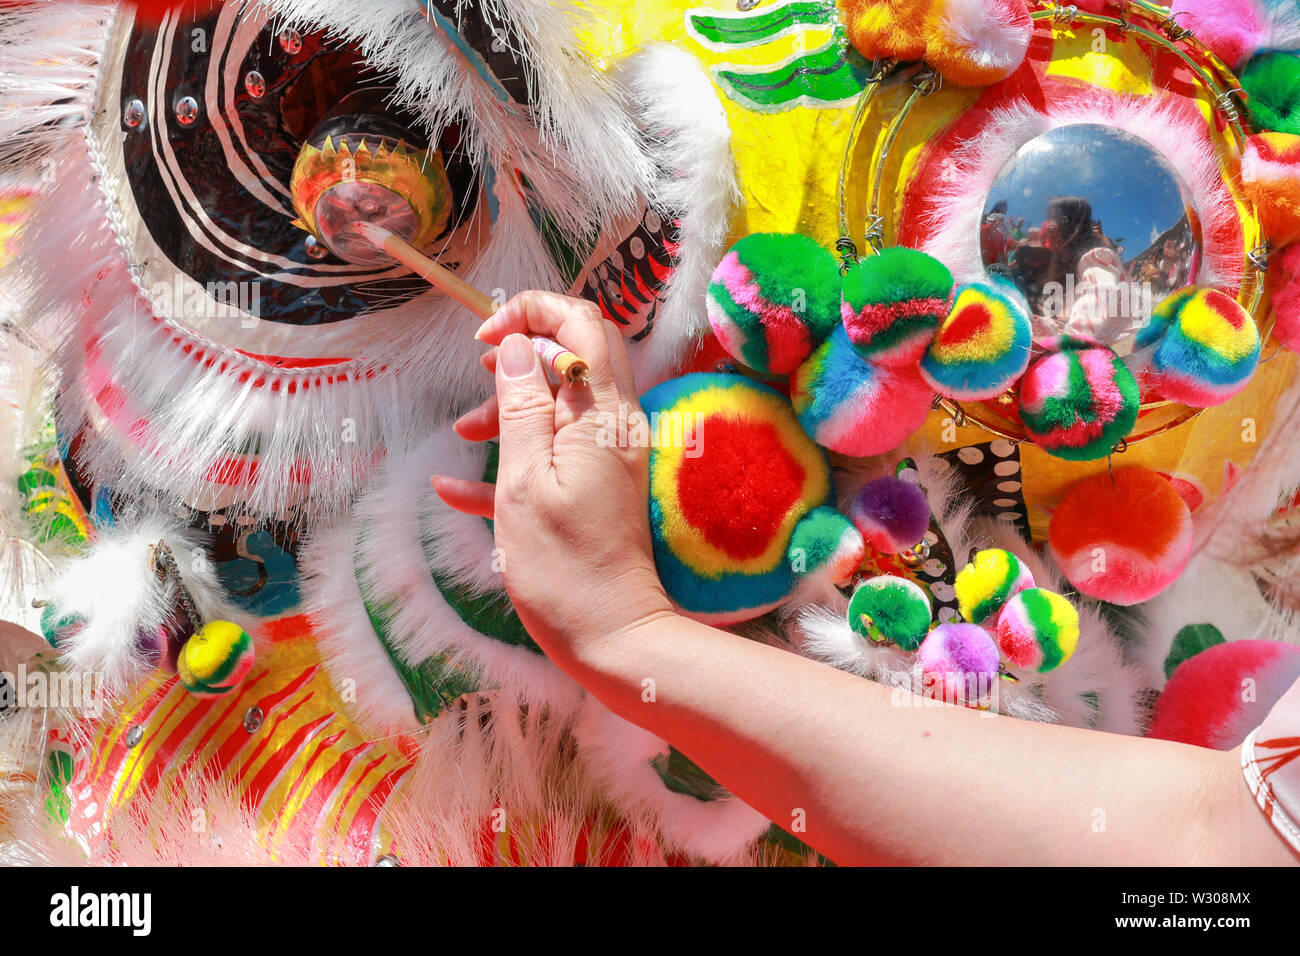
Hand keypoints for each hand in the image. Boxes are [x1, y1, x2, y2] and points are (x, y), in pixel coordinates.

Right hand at [432, 291, 674, 667]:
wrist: (613, 638)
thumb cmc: (563, 567)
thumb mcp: (525, 481)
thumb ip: (523, 407)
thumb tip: (518, 347)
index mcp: (600, 414)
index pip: (582, 324)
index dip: (532, 314)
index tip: (485, 339)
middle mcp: (614, 426)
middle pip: (576, 357)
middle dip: (524, 355)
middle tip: (479, 374)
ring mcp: (608, 458)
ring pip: (561, 404)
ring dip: (510, 408)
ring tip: (463, 436)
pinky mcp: (597, 490)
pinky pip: (555, 454)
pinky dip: (512, 459)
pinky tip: (453, 489)